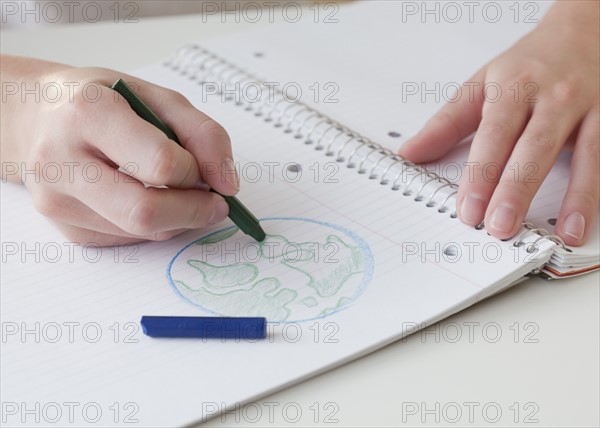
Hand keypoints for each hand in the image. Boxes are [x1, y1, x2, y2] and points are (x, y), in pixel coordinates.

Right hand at [0, 56, 237, 244]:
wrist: (38, 116)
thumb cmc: (103, 102)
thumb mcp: (158, 98)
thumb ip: (203, 134)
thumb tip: (228, 184)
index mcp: (88, 114)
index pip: (161, 164)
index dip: (194, 172)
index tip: (202, 169)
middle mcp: (61, 161)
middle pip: (145, 213)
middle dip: (194, 212)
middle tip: (214, 203)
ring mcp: (58, 202)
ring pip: (142, 233)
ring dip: (176, 218)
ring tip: (174, 191)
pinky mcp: (66, 230)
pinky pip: (129, 240)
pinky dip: (153, 225)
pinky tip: (143, 198)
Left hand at [399, 1, 598, 245]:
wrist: (583, 32)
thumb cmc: (527, 65)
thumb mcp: (480, 85)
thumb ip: (445, 124)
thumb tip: (409, 154)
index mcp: (513, 89)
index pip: (493, 137)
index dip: (480, 175)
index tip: (467, 209)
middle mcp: (553, 99)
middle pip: (534, 148)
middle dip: (516, 190)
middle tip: (499, 227)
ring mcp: (589, 110)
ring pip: (585, 155)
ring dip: (575, 197)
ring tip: (563, 233)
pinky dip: (598, 190)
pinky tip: (586, 219)